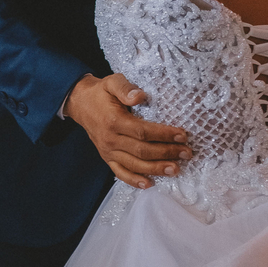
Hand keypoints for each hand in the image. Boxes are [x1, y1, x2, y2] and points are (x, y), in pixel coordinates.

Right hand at [63, 73, 192, 187]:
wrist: (80, 103)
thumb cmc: (101, 93)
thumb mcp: (112, 82)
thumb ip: (125, 88)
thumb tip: (140, 96)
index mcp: (114, 121)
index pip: (143, 132)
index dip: (164, 135)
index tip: (182, 135)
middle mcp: (111, 139)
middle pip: (142, 151)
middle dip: (167, 153)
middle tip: (186, 153)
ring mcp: (108, 151)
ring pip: (135, 165)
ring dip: (156, 169)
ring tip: (176, 169)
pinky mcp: (107, 158)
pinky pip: (121, 173)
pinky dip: (134, 181)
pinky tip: (150, 184)